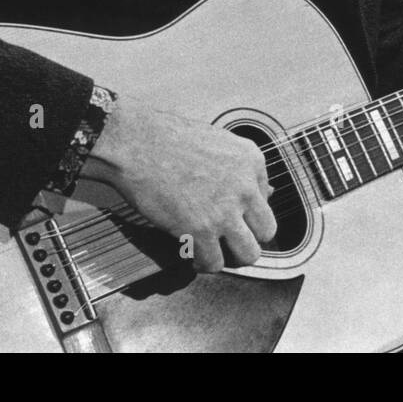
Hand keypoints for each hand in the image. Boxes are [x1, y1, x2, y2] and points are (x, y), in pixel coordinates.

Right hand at [86, 97, 275, 272]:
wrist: (136, 143)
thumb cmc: (168, 138)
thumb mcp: (217, 142)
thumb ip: (240, 169)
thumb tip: (262, 193)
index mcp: (251, 160)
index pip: (266, 199)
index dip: (246, 209)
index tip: (230, 211)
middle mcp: (245, 187)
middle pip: (267, 231)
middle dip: (248, 237)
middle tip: (229, 238)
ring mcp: (225, 211)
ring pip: (249, 254)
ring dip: (231, 256)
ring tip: (214, 250)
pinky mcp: (200, 230)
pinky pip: (214, 263)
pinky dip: (202, 263)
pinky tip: (191, 253)